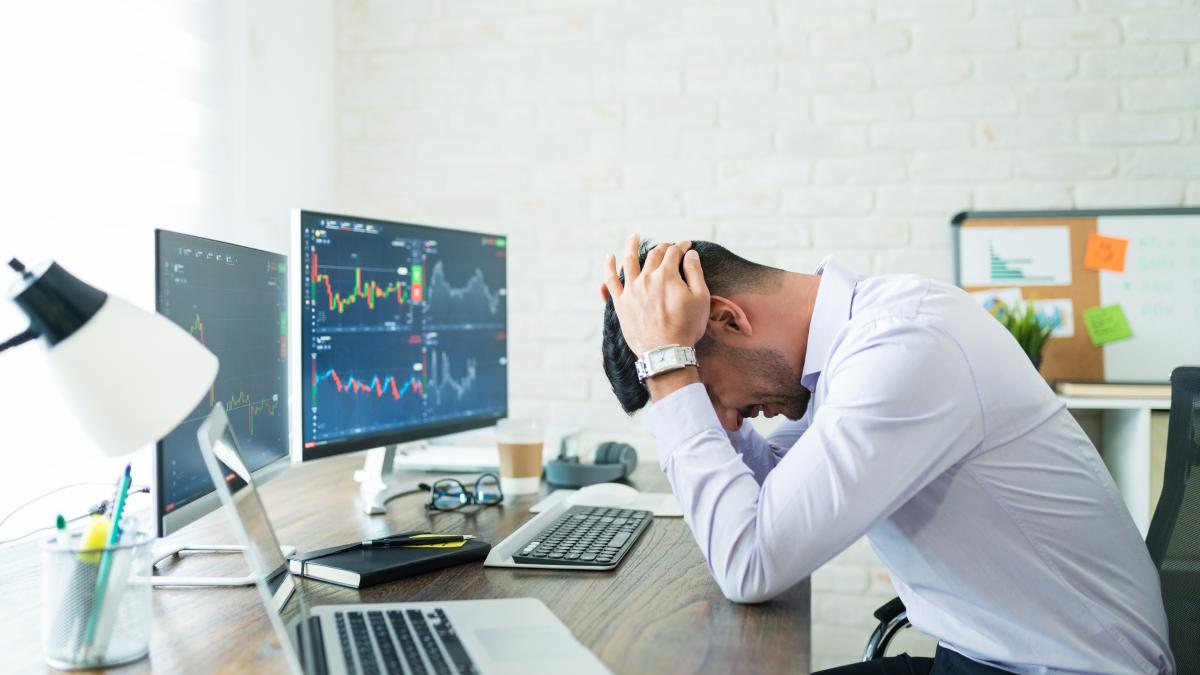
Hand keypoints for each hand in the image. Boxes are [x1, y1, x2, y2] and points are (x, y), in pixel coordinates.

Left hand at [601, 235, 709, 356]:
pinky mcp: (620, 303)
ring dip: (632, 246)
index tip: (687, 245)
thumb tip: (690, 253)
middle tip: (669, 247)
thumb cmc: (686, 327)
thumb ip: (694, 272)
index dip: (682, 246)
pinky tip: (609, 258)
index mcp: (667, 275)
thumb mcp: (700, 298)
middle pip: (654, 255)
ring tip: (634, 237)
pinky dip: (609, 267)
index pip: (674, 252)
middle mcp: (646, 278)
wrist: (665, 352)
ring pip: (629, 261)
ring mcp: (631, 289)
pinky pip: (611, 281)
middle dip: (663, 248)